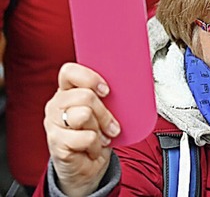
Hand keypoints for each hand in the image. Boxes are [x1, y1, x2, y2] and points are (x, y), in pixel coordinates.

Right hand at [44, 63, 120, 196]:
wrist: (86, 166)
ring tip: (100, 136)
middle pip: (84, 95)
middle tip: (111, 124)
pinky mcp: (56, 143)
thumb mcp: (102, 110)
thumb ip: (105, 96)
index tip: (106, 90)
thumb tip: (128, 84)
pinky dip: (96, 145)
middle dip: (104, 112)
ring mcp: (53, 124)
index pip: (69, 72)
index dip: (90, 78)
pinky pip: (86, 137)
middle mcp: (56, 105)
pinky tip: (93, 148)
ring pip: (84, 115)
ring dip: (100, 128)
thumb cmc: (96, 133)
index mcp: (66, 91)